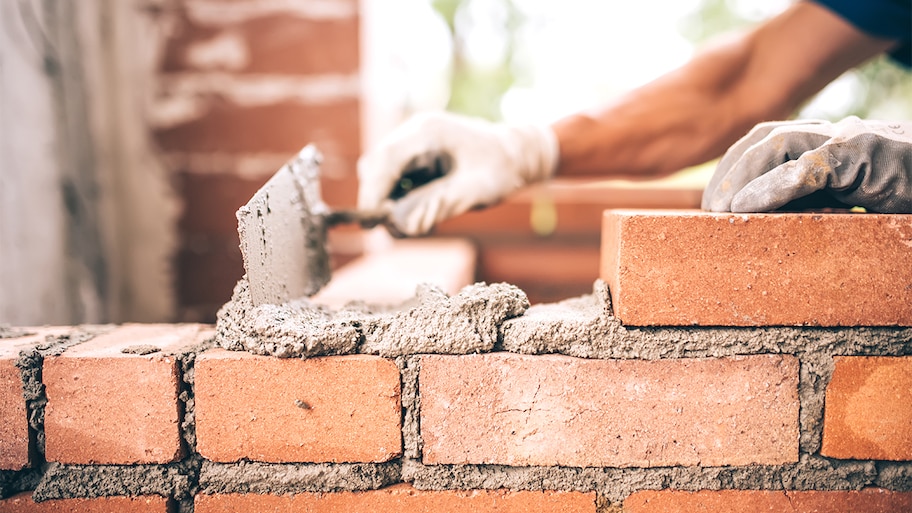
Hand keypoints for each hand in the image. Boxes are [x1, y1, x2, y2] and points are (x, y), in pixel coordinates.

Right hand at [357, 111, 558, 234]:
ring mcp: (413, 145)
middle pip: (375, 167)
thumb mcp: (476, 190)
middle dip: (379, 200)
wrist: (517, 155)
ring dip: (390, 203)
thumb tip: (400, 225)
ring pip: (382, 176)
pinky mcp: (416, 158)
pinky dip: (401, 201)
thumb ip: (438, 205)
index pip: (384, 161)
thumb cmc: (501, 168)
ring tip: (416, 225)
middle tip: (398, 231)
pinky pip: (396, 181)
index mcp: (427, 132)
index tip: (372, 224)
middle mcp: (414, 133)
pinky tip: (423, 215)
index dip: (372, 193)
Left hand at [702, 117, 911, 212]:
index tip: (711, 203)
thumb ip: (807, 203)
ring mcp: (848, 140)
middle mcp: (830, 134)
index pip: (761, 142)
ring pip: (777, 144)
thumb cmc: (900, 194)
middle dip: (728, 172)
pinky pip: (808, 167)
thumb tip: (759, 223)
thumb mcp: (843, 200)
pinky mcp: (866, 153)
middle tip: (709, 210)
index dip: (731, 168)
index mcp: (822, 143)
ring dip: (741, 178)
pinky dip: (772, 187)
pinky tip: (747, 209)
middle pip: (761, 138)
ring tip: (722, 211)